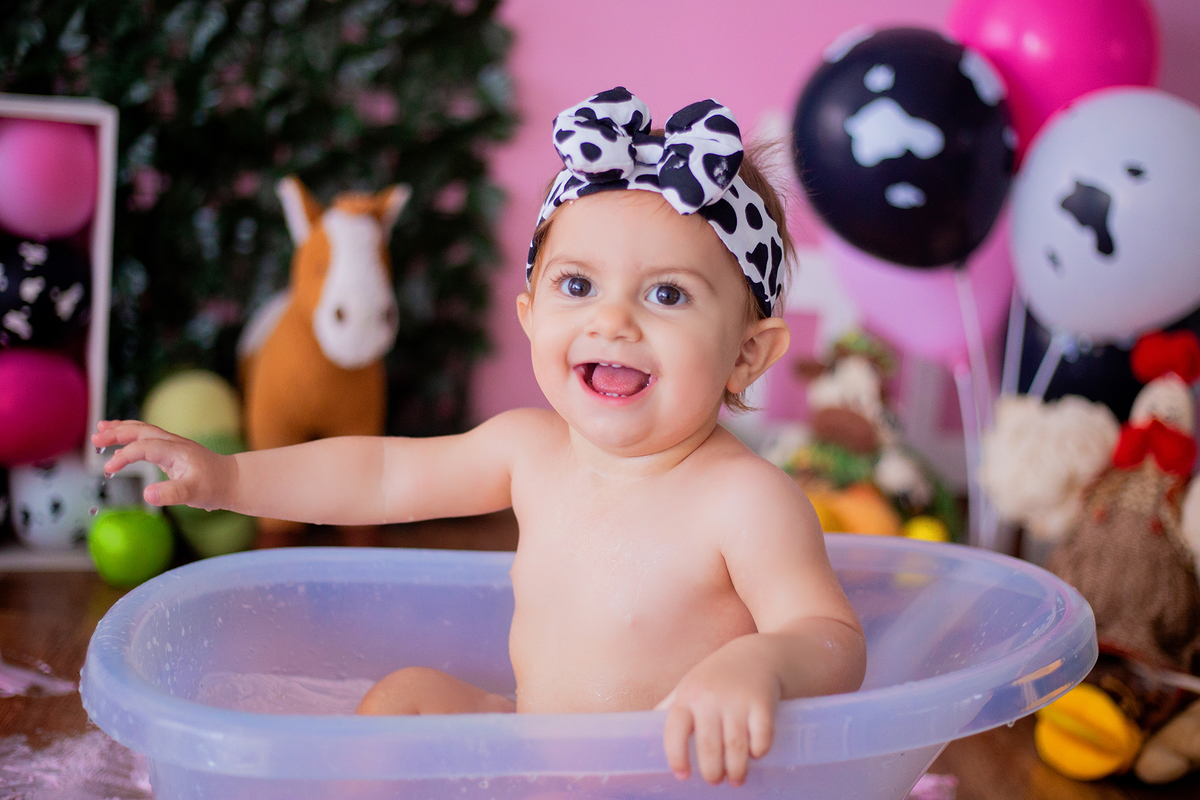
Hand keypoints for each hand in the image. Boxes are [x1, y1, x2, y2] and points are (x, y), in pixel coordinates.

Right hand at [92, 420, 234, 509]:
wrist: (231, 480)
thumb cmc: (214, 487)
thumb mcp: (194, 494)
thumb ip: (172, 493)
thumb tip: (147, 495)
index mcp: (177, 451)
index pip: (145, 447)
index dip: (125, 456)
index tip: (108, 469)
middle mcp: (173, 443)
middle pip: (142, 431)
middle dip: (118, 432)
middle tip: (95, 437)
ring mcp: (172, 445)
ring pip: (144, 430)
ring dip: (122, 429)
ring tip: (100, 429)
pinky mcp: (171, 451)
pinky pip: (147, 438)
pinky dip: (131, 436)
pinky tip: (119, 442)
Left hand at [657, 640, 779, 786]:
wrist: (756, 654)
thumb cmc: (716, 676)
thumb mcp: (689, 685)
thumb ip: (670, 708)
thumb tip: (642, 733)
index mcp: (687, 696)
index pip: (674, 732)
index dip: (676, 757)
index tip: (682, 775)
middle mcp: (709, 698)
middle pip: (708, 747)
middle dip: (711, 772)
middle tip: (714, 780)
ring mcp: (737, 701)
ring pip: (736, 748)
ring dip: (736, 770)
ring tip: (735, 779)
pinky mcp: (762, 704)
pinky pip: (761, 739)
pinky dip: (758, 752)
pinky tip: (755, 755)